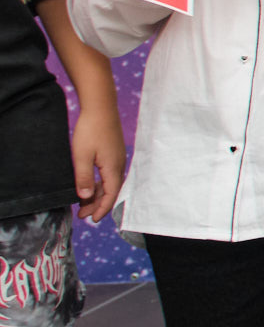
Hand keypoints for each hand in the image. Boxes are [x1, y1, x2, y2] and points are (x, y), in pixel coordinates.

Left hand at [70, 107, 125, 222]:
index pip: (110, 195)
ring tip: (82, 201)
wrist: (101, 107)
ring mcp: (117, 158)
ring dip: (97, 194)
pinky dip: (99, 183)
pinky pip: (109, 174)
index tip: (91, 219)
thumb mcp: (81, 156)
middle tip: (82, 214)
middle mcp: (119, 165)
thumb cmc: (90, 130)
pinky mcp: (114, 152)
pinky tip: (89, 184)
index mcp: (113, 168)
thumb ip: (83, 178)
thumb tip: (84, 197)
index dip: (101, 209)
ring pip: (109, 182)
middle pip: (111, 191)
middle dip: (97, 204)